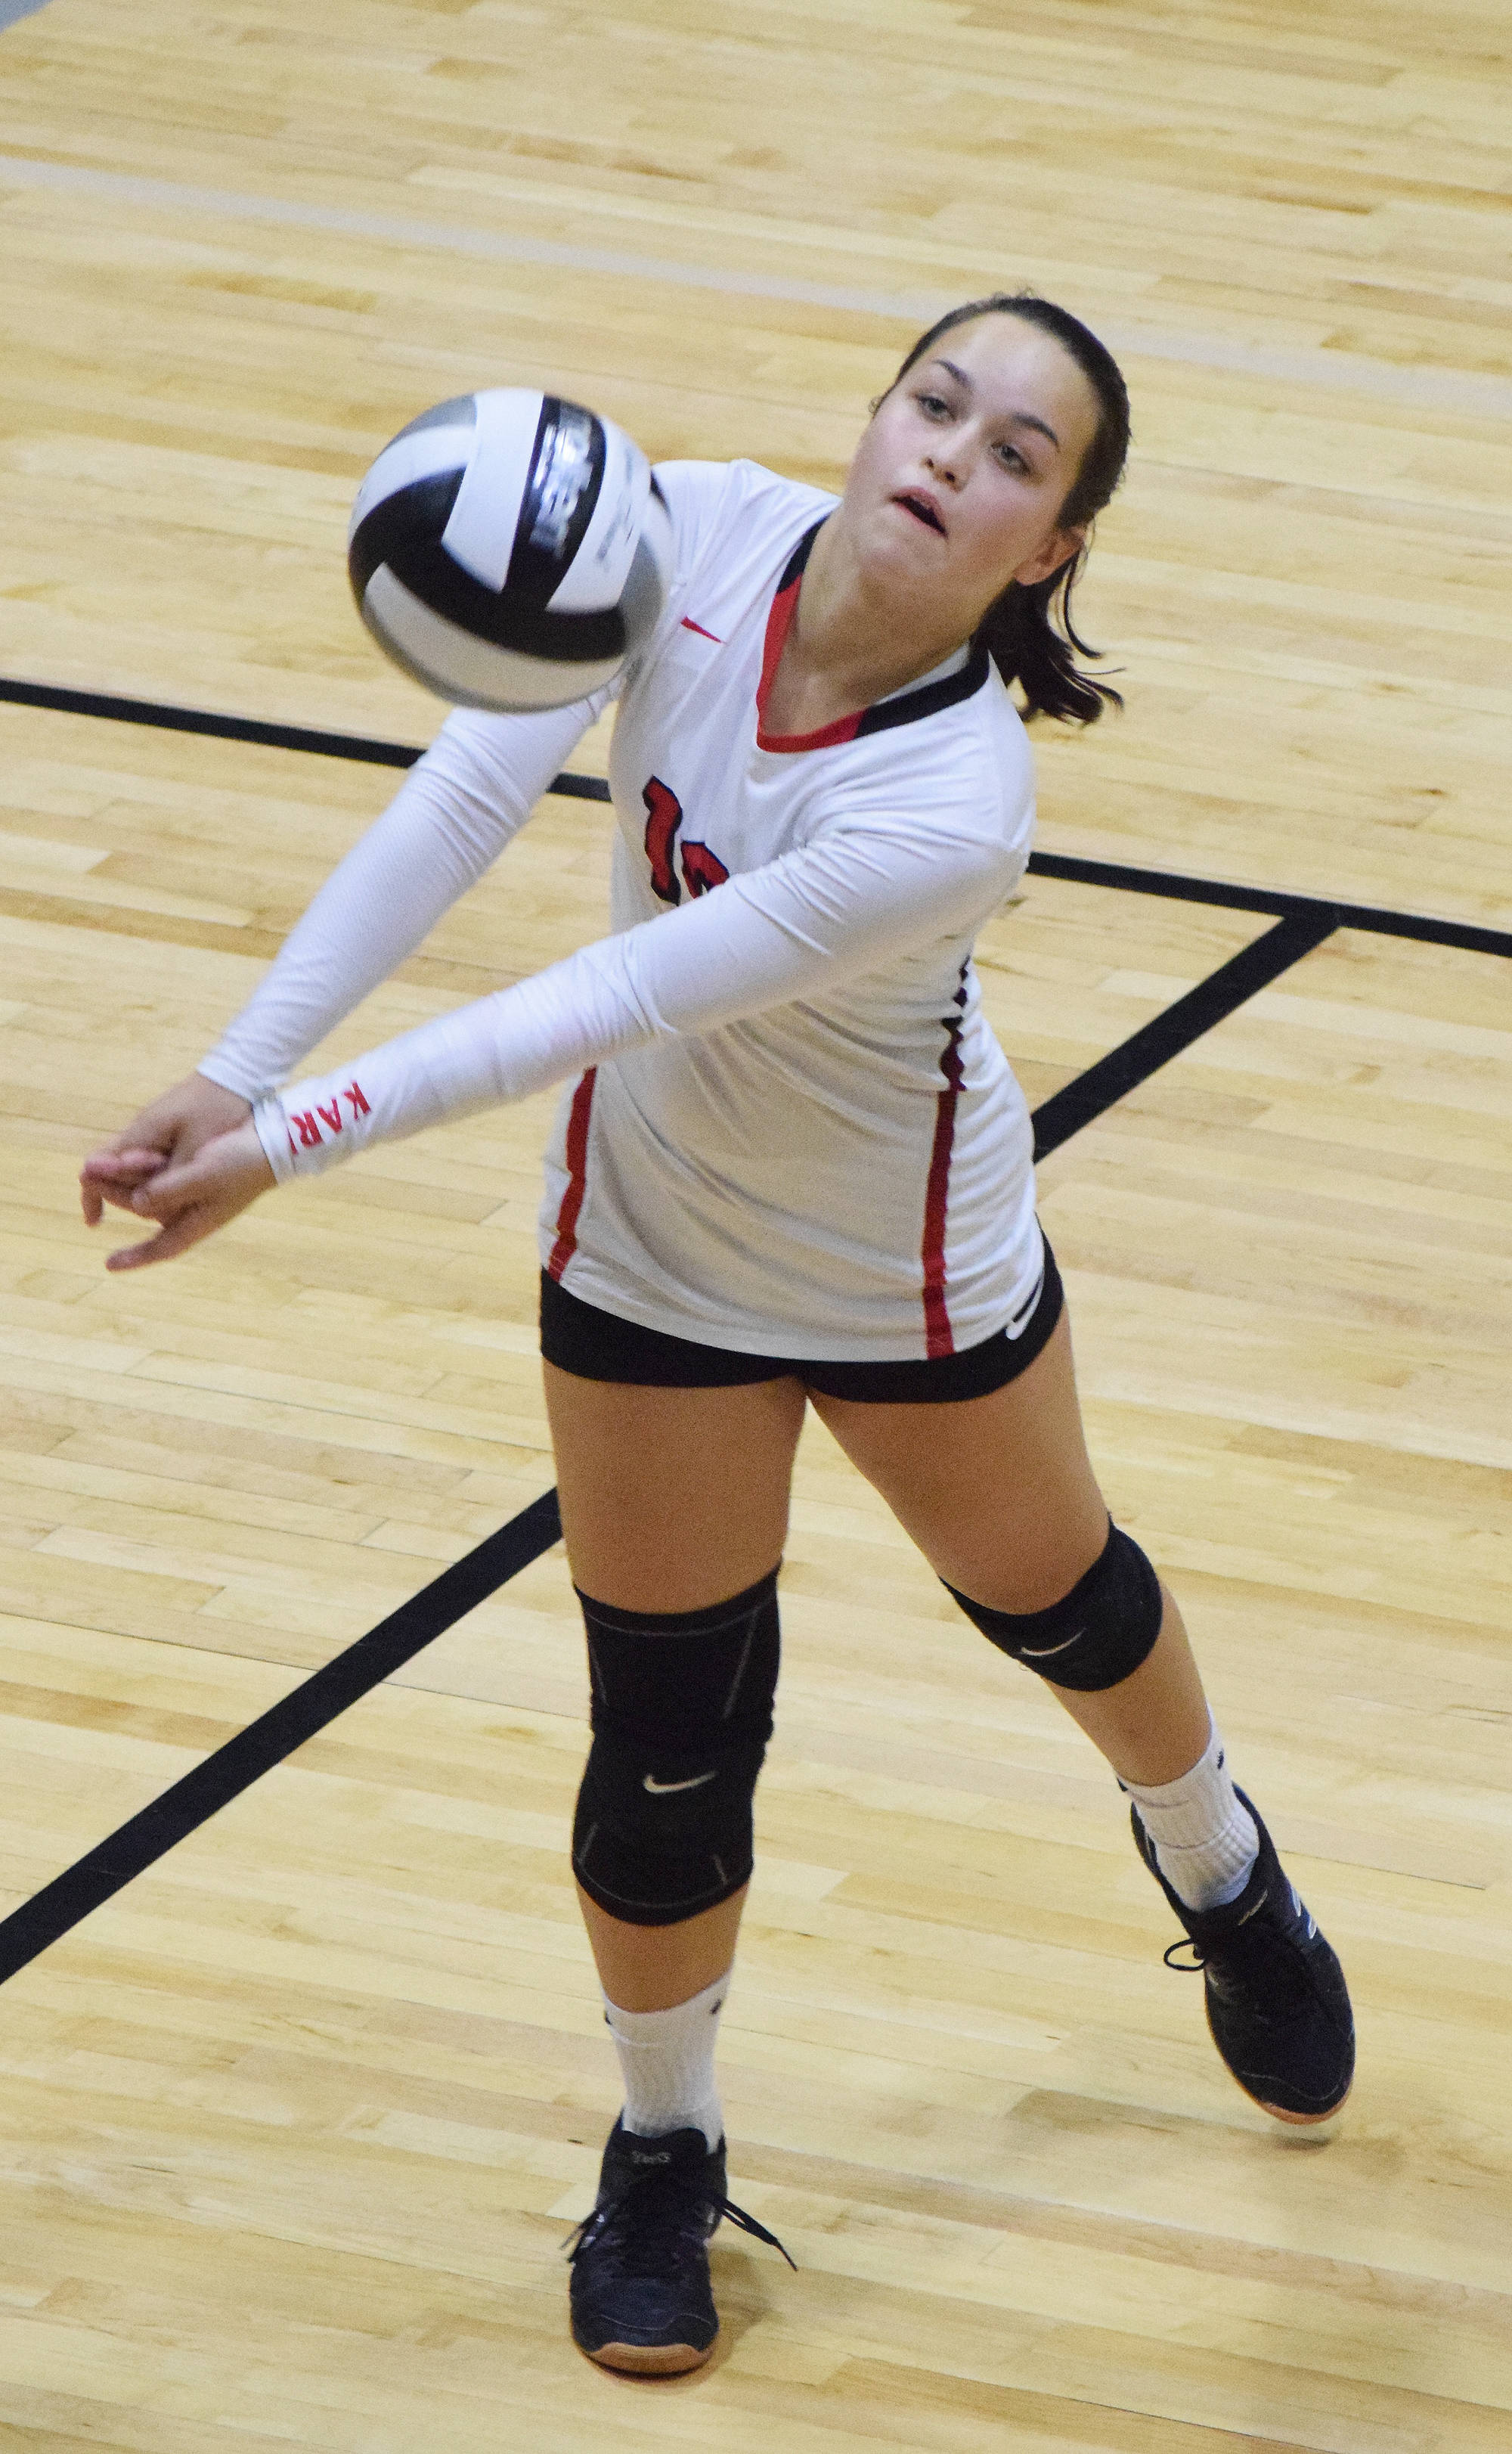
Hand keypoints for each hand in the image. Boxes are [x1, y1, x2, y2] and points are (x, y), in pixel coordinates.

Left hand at [81, 1077, 275, 1269]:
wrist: (276, 1141)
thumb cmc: (243, 1160)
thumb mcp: (204, 1174)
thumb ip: (170, 1189)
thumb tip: (137, 1204)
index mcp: (201, 1221)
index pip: (164, 1247)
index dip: (137, 1257)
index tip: (109, 1265)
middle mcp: (198, 1213)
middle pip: (149, 1213)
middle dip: (118, 1196)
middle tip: (87, 1177)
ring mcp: (202, 1196)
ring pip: (154, 1195)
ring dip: (127, 1181)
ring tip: (100, 1165)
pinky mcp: (204, 1176)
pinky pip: (165, 1181)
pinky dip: (145, 1173)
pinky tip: (135, 1161)